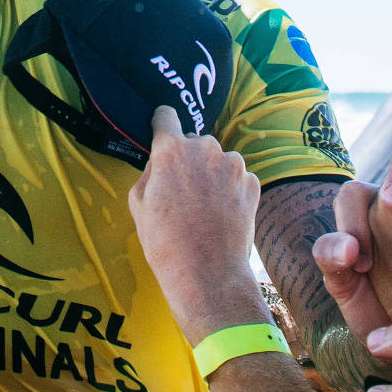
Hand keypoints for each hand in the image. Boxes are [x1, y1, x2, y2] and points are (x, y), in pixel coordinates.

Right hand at [127, 105, 267, 345]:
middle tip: (182, 191)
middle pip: (193, 141)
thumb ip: (150, 171)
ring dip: (211, 173)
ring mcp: (234, 165)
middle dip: (188, 158)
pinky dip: (230, 189)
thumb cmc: (165, 243)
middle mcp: (206, 149)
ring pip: (217, 159)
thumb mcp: (138, 203)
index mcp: (173, 151)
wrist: (208, 276)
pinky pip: (236, 177)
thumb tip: (161, 161)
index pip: (165, 116)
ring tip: (205, 207)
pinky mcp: (253, 183)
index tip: (162, 133)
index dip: (161, 125)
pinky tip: (222, 214)